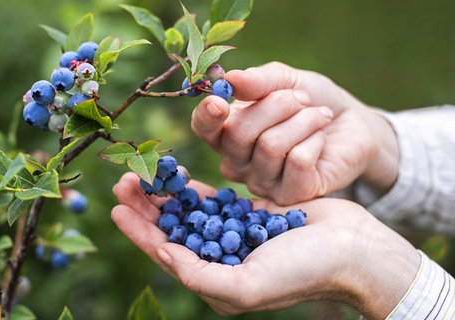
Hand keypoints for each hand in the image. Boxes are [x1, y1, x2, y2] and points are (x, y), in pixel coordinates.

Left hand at [111, 172, 418, 318]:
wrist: (352, 249)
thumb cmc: (304, 271)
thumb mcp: (248, 284)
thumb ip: (201, 275)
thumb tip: (164, 254)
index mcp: (216, 281)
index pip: (165, 254)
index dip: (138, 232)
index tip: (116, 208)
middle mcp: (220, 259)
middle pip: (172, 230)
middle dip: (146, 207)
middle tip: (123, 181)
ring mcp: (234, 235)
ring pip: (188, 212)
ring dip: (165, 194)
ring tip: (142, 173)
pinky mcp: (250, 214)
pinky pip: (213, 199)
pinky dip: (193, 188)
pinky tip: (176, 175)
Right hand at [191, 62, 398, 204]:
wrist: (351, 124)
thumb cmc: (310, 101)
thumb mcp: (285, 80)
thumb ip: (258, 81)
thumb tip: (230, 79)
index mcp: (226, 132)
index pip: (203, 128)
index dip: (207, 116)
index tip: (220, 102)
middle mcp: (236, 162)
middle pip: (239, 133)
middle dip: (277, 105)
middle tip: (302, 99)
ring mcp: (261, 183)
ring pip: (271, 146)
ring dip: (303, 120)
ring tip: (318, 115)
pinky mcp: (290, 195)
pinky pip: (297, 162)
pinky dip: (315, 140)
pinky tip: (321, 140)